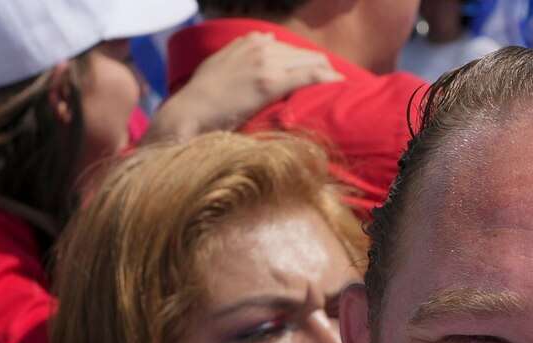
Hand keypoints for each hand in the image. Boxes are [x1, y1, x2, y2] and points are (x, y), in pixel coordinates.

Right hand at [146, 32, 341, 142]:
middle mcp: (261, 46)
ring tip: (343, 89)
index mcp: (251, 40)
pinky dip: (327, 79)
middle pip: (305, 54)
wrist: (189, 112)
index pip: (291, 48)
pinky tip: (339, 86)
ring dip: (328, 75)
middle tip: (337, 86)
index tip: (321, 76)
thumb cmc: (202, 97)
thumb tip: (266, 42)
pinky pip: (308, 75)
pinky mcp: (269, 81)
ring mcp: (266, 62)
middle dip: (323, 68)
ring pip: (311, 62)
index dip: (308, 63)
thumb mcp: (222, 65)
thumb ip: (243, 53)